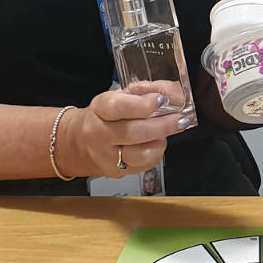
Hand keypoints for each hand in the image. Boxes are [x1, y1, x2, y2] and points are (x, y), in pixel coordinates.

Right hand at [64, 85, 192, 178]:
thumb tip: (174, 93)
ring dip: (160, 141)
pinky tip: (156, 143)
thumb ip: (148, 91)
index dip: (142, 104)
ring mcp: (107, 156)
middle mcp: (99, 134)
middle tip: (180, 119)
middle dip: (162, 125)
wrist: (83, 143)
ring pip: (140, 154)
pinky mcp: (117, 172)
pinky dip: (156, 153)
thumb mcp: (122, 96)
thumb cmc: (107, 117)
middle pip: (132, 132)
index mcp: (99, 109)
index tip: (160, 100)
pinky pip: (145, 165)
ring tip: (168, 132)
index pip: (118, 107)